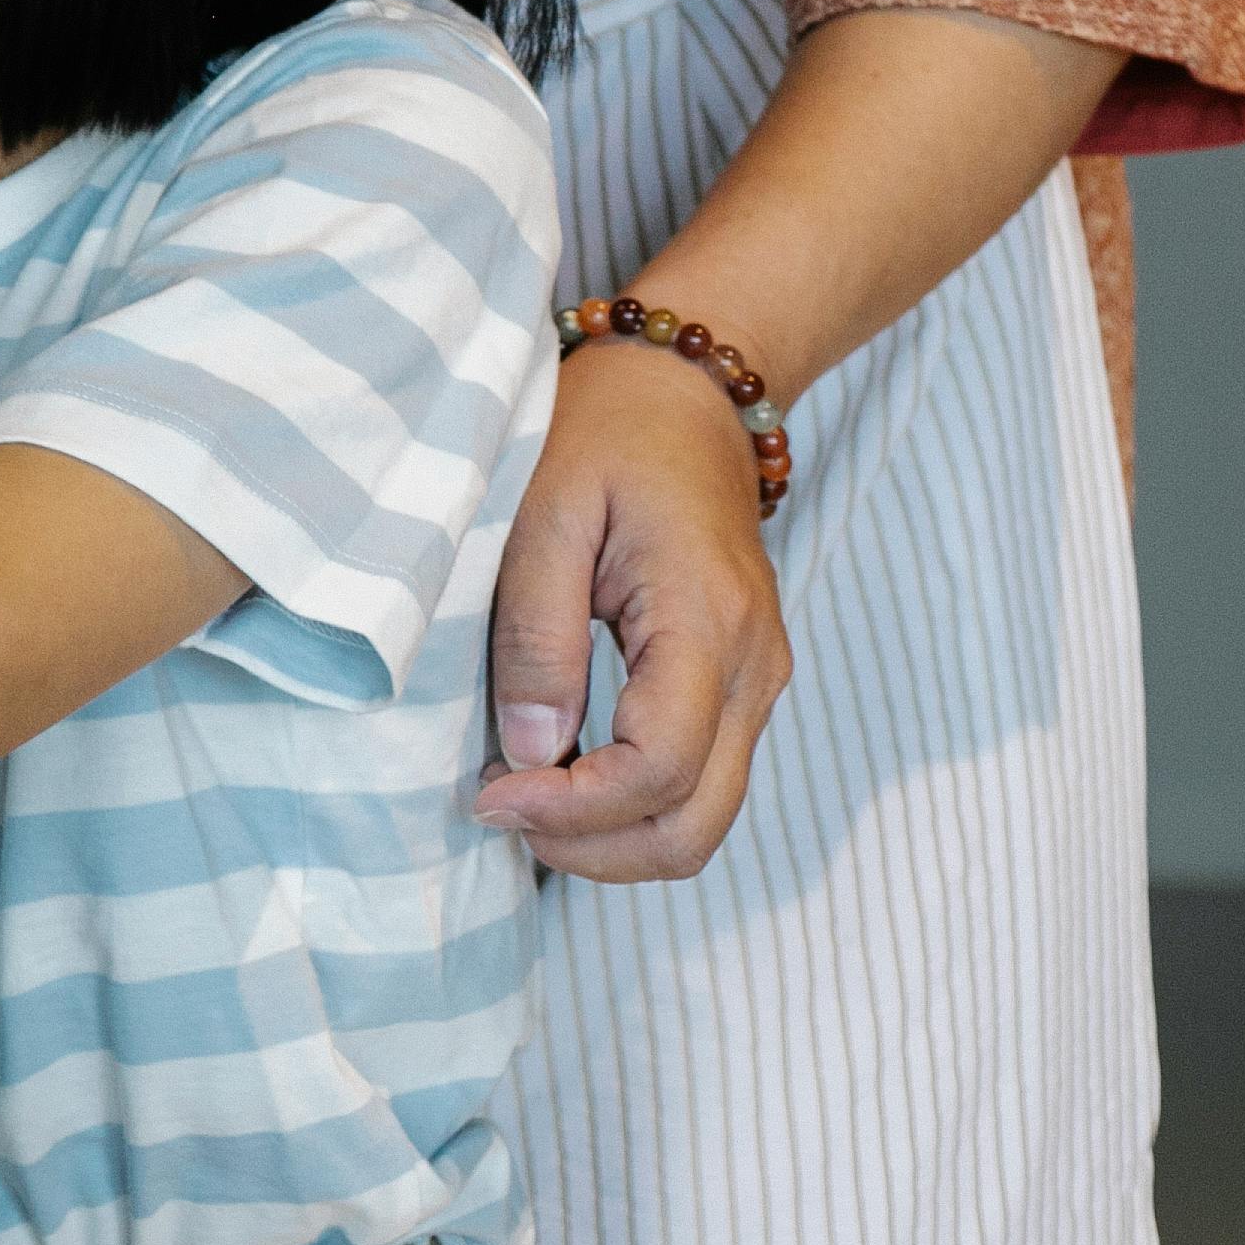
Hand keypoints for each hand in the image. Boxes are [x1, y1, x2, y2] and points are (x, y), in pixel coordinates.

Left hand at [474, 337, 792, 876]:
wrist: (684, 396)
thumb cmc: (604, 435)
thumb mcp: (545, 513)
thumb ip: (536, 634)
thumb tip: (532, 752)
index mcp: (708, 623)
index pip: (660, 772)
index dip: (571, 810)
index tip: (485, 796)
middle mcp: (754, 669)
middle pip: (696, 826)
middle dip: (594, 849)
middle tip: (497, 813)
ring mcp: (759, 683)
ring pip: (705, 819)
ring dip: (612, 837)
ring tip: (520, 797)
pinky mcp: (741, 686)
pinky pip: (702, 781)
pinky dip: (633, 804)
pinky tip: (560, 774)